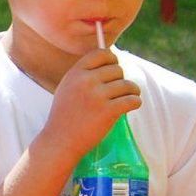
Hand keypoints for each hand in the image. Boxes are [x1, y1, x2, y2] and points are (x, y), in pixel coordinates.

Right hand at [44, 45, 140, 161]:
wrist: (60, 141)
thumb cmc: (65, 115)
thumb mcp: (67, 87)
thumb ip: (84, 73)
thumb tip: (111, 61)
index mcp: (75, 72)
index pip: (102, 53)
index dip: (112, 60)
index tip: (114, 70)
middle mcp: (86, 81)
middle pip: (117, 70)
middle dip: (120, 80)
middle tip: (117, 92)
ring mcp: (97, 96)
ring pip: (128, 85)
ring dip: (132, 91)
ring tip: (128, 98)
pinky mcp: (108, 111)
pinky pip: (133, 100)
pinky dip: (136, 102)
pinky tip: (132, 105)